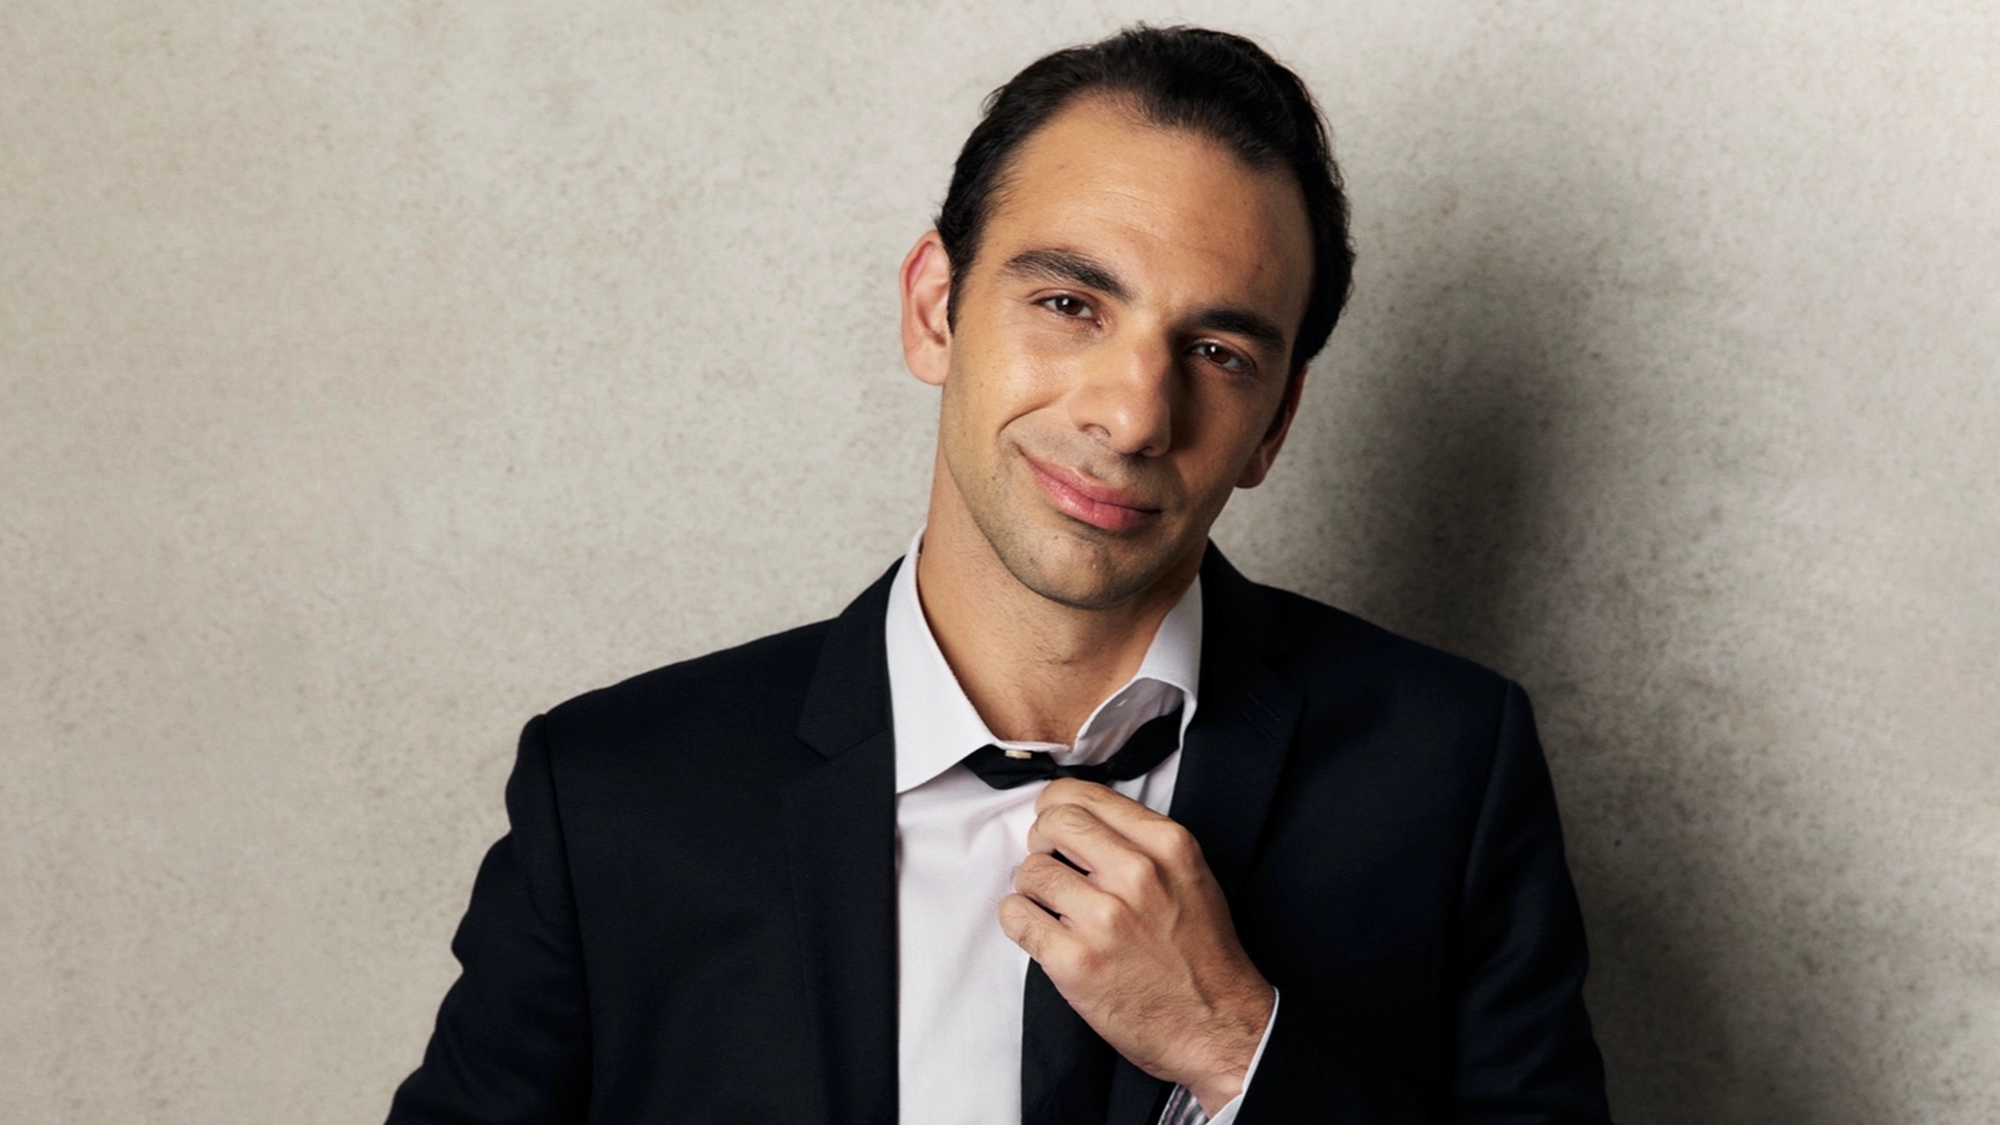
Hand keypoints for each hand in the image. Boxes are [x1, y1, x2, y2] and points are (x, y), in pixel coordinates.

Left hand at [997, 778, 1274, 1114]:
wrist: (1218, 1025)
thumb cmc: (1201, 954)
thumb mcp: (1190, 875)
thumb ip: (1140, 840)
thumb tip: (1079, 815)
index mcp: (1167, 847)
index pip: (1084, 796)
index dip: (1056, 805)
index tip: (1053, 822)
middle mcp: (1137, 876)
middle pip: (1052, 824)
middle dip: (1041, 841)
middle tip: (1049, 862)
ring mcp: (1104, 920)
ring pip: (1029, 872)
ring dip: (1032, 889)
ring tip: (1053, 907)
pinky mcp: (1076, 963)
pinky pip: (1016, 917)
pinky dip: (1020, 921)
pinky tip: (1042, 931)